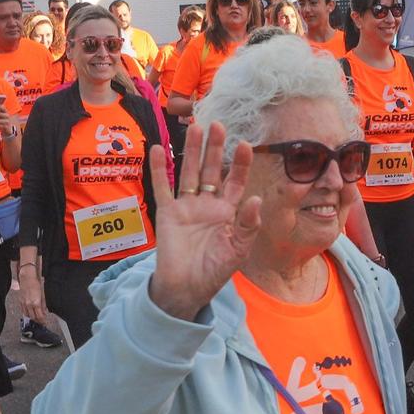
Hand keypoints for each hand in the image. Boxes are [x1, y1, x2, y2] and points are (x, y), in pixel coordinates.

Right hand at [17, 263, 45, 322]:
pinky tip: (30, 313)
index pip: (39, 316)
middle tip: (41, 322)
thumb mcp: (43, 295)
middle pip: (33, 317)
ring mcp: (23, 303)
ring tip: (36, 319)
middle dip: (37, 321)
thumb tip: (45, 311)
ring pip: (27, 315)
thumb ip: (44, 305)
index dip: (42, 321)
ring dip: (32, 318)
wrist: (27, 278)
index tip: (45, 322)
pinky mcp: (20, 301)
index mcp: (36, 303)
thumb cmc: (35, 284)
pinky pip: (23, 311)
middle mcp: (29, 304)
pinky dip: (27, 313)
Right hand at [145, 123, 259, 320]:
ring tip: (194, 127)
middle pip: (212, 170)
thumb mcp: (238, 250)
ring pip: (189, 172)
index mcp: (228, 212)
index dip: (240, 163)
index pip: (236, 181)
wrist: (186, 289)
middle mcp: (208, 204)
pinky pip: (162, 186)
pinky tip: (157, 148)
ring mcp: (187, 206)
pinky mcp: (167, 213)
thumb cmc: (214, 271)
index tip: (244, 144)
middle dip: (215, 148)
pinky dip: (159, 168)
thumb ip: (248, 225)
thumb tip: (256, 198)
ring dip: (192, 150)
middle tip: (218, 125)